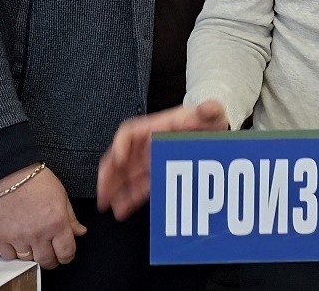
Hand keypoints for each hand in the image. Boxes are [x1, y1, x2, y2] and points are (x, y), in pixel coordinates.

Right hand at [0, 166, 85, 269]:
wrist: (11, 173)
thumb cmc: (37, 181)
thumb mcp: (62, 197)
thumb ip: (71, 219)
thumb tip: (80, 232)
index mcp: (57, 224)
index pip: (66, 253)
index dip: (67, 256)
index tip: (64, 254)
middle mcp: (38, 234)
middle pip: (47, 261)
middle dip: (51, 259)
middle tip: (50, 251)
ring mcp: (18, 237)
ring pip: (28, 261)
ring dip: (32, 255)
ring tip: (33, 244)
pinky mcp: (0, 236)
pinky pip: (8, 256)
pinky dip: (13, 253)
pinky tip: (18, 243)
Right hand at [96, 100, 229, 220]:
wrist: (216, 132)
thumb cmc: (209, 119)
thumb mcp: (212, 112)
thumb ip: (210, 110)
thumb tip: (210, 108)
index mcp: (157, 127)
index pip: (129, 132)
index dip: (120, 145)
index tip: (118, 160)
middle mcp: (148, 143)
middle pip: (120, 156)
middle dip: (108, 173)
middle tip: (102, 192)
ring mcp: (150, 159)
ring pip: (125, 174)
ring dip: (114, 188)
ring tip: (107, 205)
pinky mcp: (157, 174)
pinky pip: (138, 185)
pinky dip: (129, 197)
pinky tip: (121, 210)